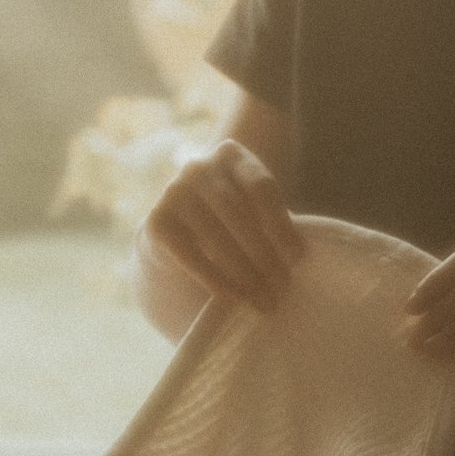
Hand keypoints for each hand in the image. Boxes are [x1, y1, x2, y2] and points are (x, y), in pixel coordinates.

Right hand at [141, 139, 304, 312]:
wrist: (178, 225)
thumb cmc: (229, 218)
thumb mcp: (251, 207)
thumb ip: (270, 222)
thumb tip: (295, 260)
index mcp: (231, 155)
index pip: (261, 187)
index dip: (281, 224)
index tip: (297, 258)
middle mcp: (199, 167)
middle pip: (238, 214)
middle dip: (264, 254)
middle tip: (282, 286)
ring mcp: (174, 191)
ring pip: (215, 237)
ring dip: (244, 273)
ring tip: (263, 300)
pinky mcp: (157, 221)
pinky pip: (190, 255)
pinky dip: (215, 280)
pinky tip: (234, 299)